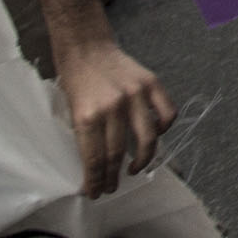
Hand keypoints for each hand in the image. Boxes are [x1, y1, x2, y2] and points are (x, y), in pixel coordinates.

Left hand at [53, 36, 175, 198]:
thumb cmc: (74, 79)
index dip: (95, 181)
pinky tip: (155, 136)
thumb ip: (86, 135)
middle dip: (113, 176)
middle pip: (117, 154)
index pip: (94, 160)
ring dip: (142, 161)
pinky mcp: (151, 83)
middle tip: (110, 187)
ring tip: (134, 169)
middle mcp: (113, 107)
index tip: (95, 192)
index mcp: (87, 115)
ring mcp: (135, 94)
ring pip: (147, 139)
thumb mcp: (70, 110)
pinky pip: (167, 113)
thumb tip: (95, 165)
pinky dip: (165, 128)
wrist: (85, 45)